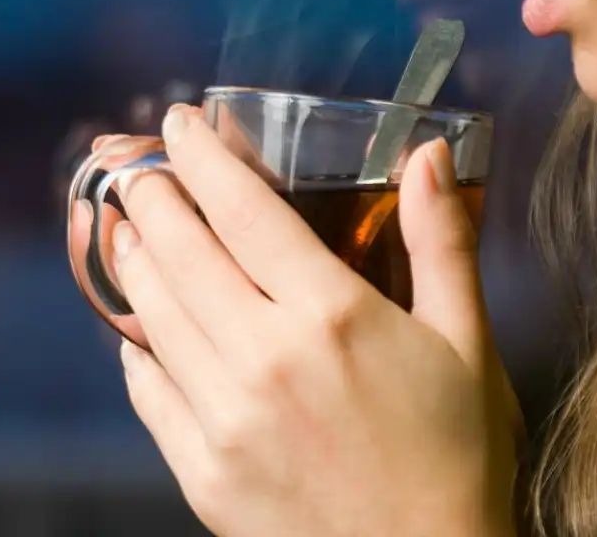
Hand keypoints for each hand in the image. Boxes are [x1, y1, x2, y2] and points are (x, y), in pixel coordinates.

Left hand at [101, 103, 523, 536]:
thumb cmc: (458, 460)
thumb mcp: (468, 343)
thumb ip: (443, 242)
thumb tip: (428, 153)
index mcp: (333, 315)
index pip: (243, 210)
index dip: (202, 158)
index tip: (178, 123)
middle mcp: (265, 357)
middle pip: (181, 252)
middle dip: (151, 199)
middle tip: (137, 168)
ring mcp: (225, 418)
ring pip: (155, 315)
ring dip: (134, 260)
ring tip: (129, 230)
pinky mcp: (202, 472)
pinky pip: (149, 394)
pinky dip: (136, 350)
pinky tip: (138, 330)